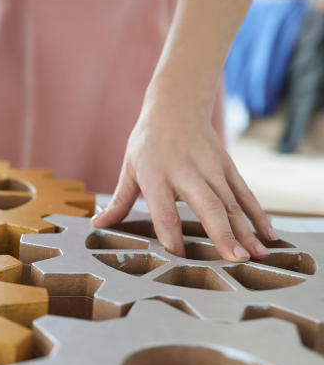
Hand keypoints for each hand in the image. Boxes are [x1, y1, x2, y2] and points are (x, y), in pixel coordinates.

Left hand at [92, 105, 275, 261]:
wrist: (176, 105)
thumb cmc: (147, 142)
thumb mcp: (129, 168)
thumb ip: (119, 201)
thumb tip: (98, 224)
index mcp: (156, 175)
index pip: (164, 211)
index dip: (171, 235)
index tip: (179, 257)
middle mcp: (186, 172)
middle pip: (207, 206)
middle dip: (222, 234)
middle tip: (233, 259)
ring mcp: (211, 168)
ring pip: (231, 203)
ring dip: (245, 230)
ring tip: (256, 257)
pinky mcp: (227, 165)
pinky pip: (245, 193)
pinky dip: (257, 214)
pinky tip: (266, 235)